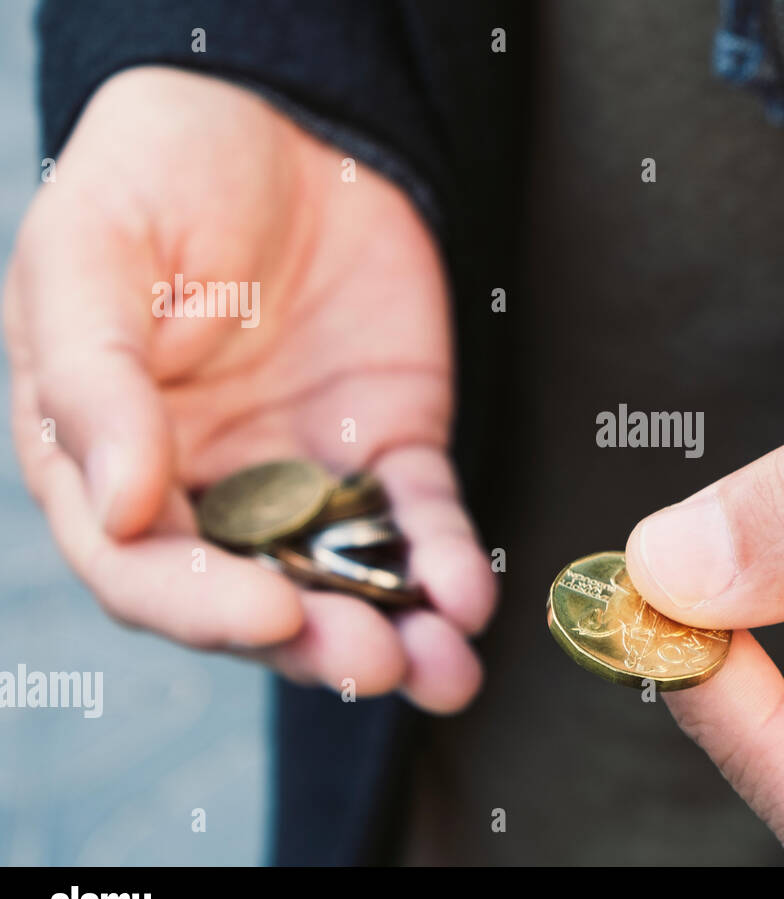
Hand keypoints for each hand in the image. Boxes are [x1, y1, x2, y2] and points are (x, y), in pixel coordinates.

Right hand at [4, 68, 493, 711]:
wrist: (285, 121)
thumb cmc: (160, 173)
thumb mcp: (91, 257)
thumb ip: (95, 383)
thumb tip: (120, 512)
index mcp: (110, 457)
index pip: (142, 567)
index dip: (202, 606)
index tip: (271, 614)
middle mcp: (207, 485)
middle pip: (253, 595)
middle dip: (316, 642)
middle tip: (375, 663)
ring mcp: (303, 470)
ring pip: (343, 578)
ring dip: (395, 631)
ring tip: (444, 670)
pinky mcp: (386, 444)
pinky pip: (417, 517)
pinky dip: (445, 558)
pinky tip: (468, 593)